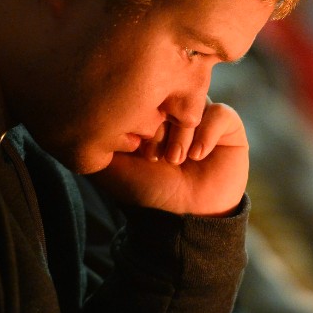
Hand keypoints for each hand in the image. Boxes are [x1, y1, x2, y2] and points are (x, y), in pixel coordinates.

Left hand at [90, 100, 248, 216]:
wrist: (185, 218)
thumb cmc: (148, 193)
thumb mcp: (113, 167)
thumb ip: (98, 142)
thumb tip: (82, 116)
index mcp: (152, 115)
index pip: (147, 94)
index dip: (142, 117)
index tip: (137, 147)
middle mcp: (178, 113)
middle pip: (172, 95)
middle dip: (162, 123)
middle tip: (156, 153)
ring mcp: (204, 118)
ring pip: (195, 102)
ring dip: (183, 131)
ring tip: (176, 160)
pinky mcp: (230, 128)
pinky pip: (221, 113)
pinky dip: (207, 132)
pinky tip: (197, 155)